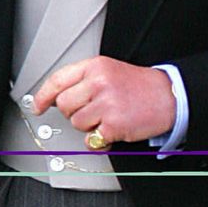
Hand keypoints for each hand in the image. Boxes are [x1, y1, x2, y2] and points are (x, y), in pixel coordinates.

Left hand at [32, 56, 175, 146]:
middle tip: (93, 109)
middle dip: (74, 111)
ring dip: (89, 126)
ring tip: (108, 117)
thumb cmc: (141, 86)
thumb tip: (55, 97)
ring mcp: (106, 103)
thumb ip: (85, 80)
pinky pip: (91, 140)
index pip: (58, 80)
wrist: (169, 96)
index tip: (38, 105)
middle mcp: (99, 82)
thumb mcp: (111, 71)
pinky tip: (113, 129)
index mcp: (96, 66)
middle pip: (64, 105)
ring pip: (76, 123)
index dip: (43, 95)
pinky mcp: (113, 124)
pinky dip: (100, 140)